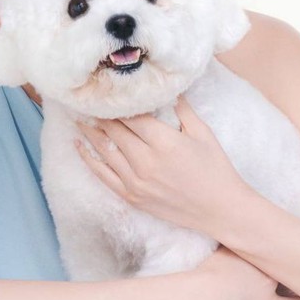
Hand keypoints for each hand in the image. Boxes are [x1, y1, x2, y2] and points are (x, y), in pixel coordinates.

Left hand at [74, 96, 249, 233]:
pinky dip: (89, 159)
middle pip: (115, 131)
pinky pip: (103, 175)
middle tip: (88, 101)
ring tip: (78, 118)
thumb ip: (183, 110)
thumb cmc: (216, 169)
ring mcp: (136, 181)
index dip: (120, 104)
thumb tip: (169, 90)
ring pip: (106, 150)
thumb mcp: (203, 133)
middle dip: (101, 115)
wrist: (220, 209)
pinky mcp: (133, 196)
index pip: (132, 116)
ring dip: (90, 132)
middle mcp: (146, 160)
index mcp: (164, 141)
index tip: (110, 93)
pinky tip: (80, 146)